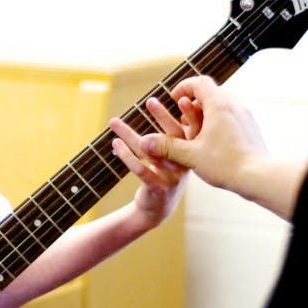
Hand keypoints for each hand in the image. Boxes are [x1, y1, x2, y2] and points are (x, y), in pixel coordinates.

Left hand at [109, 98, 189, 229]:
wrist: (156, 209)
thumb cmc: (162, 175)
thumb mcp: (169, 157)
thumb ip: (168, 136)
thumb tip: (157, 103)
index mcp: (191, 154)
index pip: (194, 131)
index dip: (190, 115)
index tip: (182, 98)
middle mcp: (185, 165)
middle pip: (175, 137)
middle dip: (163, 117)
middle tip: (150, 101)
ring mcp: (172, 178)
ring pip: (150, 151)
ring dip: (129, 134)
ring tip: (114, 121)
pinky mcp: (158, 188)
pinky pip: (141, 169)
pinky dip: (126, 155)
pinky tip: (116, 144)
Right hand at [110, 76, 269, 197]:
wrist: (259, 177)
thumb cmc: (226, 164)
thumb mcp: (190, 156)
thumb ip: (165, 146)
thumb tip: (144, 142)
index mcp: (218, 104)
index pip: (199, 82)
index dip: (184, 87)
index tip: (174, 99)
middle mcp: (234, 105)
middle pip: (210, 93)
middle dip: (193, 103)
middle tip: (181, 118)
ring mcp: (244, 116)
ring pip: (221, 105)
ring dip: (205, 114)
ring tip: (194, 133)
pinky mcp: (250, 128)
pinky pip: (231, 117)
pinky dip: (218, 123)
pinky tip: (211, 143)